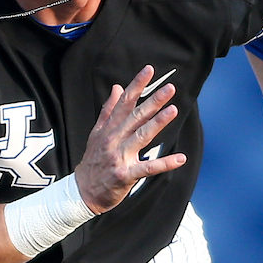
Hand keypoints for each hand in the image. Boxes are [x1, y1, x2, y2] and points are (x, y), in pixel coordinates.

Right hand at [74, 65, 183, 213]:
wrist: (82, 192)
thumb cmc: (93, 162)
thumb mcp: (96, 133)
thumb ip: (108, 110)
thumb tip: (117, 88)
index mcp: (109, 129)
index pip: (124, 102)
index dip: (136, 85)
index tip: (149, 70)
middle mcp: (114, 140)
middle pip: (136, 117)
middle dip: (153, 102)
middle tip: (170, 89)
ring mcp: (120, 157)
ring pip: (141, 137)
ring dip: (158, 124)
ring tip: (173, 111)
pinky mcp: (126, 175)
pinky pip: (148, 169)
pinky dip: (164, 164)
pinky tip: (180, 158)